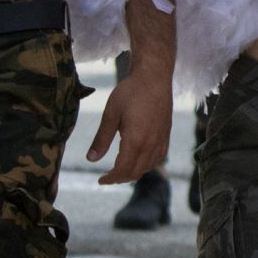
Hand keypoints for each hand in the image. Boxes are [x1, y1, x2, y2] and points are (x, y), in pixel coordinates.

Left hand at [87, 68, 173, 185]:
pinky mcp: (166, 135)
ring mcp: (161, 141)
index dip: (111, 178)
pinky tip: (139, 161)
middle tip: (107, 177)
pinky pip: (158, 159)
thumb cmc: (131, 92)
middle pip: (135, 172)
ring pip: (148, 167)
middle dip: (120, 178)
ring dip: (133, 173)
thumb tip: (91, 159)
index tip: (100, 180)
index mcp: (136, 140)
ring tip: (120, 170)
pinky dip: (147, 165)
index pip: (123, 170)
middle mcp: (151, 144)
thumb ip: (101, 139)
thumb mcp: (110, 114)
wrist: (154, 77)